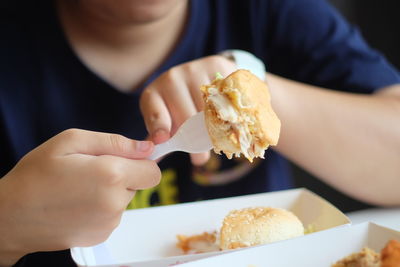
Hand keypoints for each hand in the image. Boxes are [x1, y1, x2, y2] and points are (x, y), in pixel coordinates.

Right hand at [0, 129, 159, 265]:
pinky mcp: (101, 236)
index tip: (125, 158)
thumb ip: (115, 142)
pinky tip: (78, 203)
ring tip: (80, 187)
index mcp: (112, 175)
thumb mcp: (71, 141)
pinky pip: (113, 214)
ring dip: (111, 191)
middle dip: (124, 174)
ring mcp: (109, 223)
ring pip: (125, 199)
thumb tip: (146, 147)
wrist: (12, 216)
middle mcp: (116, 203)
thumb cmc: (37, 174)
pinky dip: (102, 207)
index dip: (142, 161)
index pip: (153, 170)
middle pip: (138, 183)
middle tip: (91, 170)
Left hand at [140, 55, 236, 164]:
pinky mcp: (214, 65)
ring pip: (208, 108)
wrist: (199, 74)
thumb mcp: (165, 120)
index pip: (155, 112)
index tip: (163, 140)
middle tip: (200, 158)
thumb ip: (160, 140)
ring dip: (215, 128)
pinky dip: (230, 109)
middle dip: (194, 140)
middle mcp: (170, 79)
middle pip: (186, 115)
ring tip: (218, 140)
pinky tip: (232, 120)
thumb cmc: (177, 106)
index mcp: (152, 95)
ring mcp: (193, 70)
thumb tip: (150, 163)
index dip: (158, 127)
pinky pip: (225, 94)